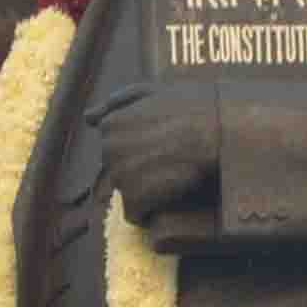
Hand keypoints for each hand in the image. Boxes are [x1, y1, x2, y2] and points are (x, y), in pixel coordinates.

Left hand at [104, 79, 224, 225]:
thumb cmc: (192, 108)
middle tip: (168, 163)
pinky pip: (135, 214)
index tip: (160, 149)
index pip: (113, 152)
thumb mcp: (153, 92)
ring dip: (146, 192)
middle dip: (139, 172)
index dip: (138, 153)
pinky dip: (151, 211)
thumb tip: (89, 119)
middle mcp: (108, 149)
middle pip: (117, 173)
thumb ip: (118, 102)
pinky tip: (169, 195)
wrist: (218, 130)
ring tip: (171, 176)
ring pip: (127, 194)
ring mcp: (119, 174)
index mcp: (110, 125)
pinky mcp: (133, 198)